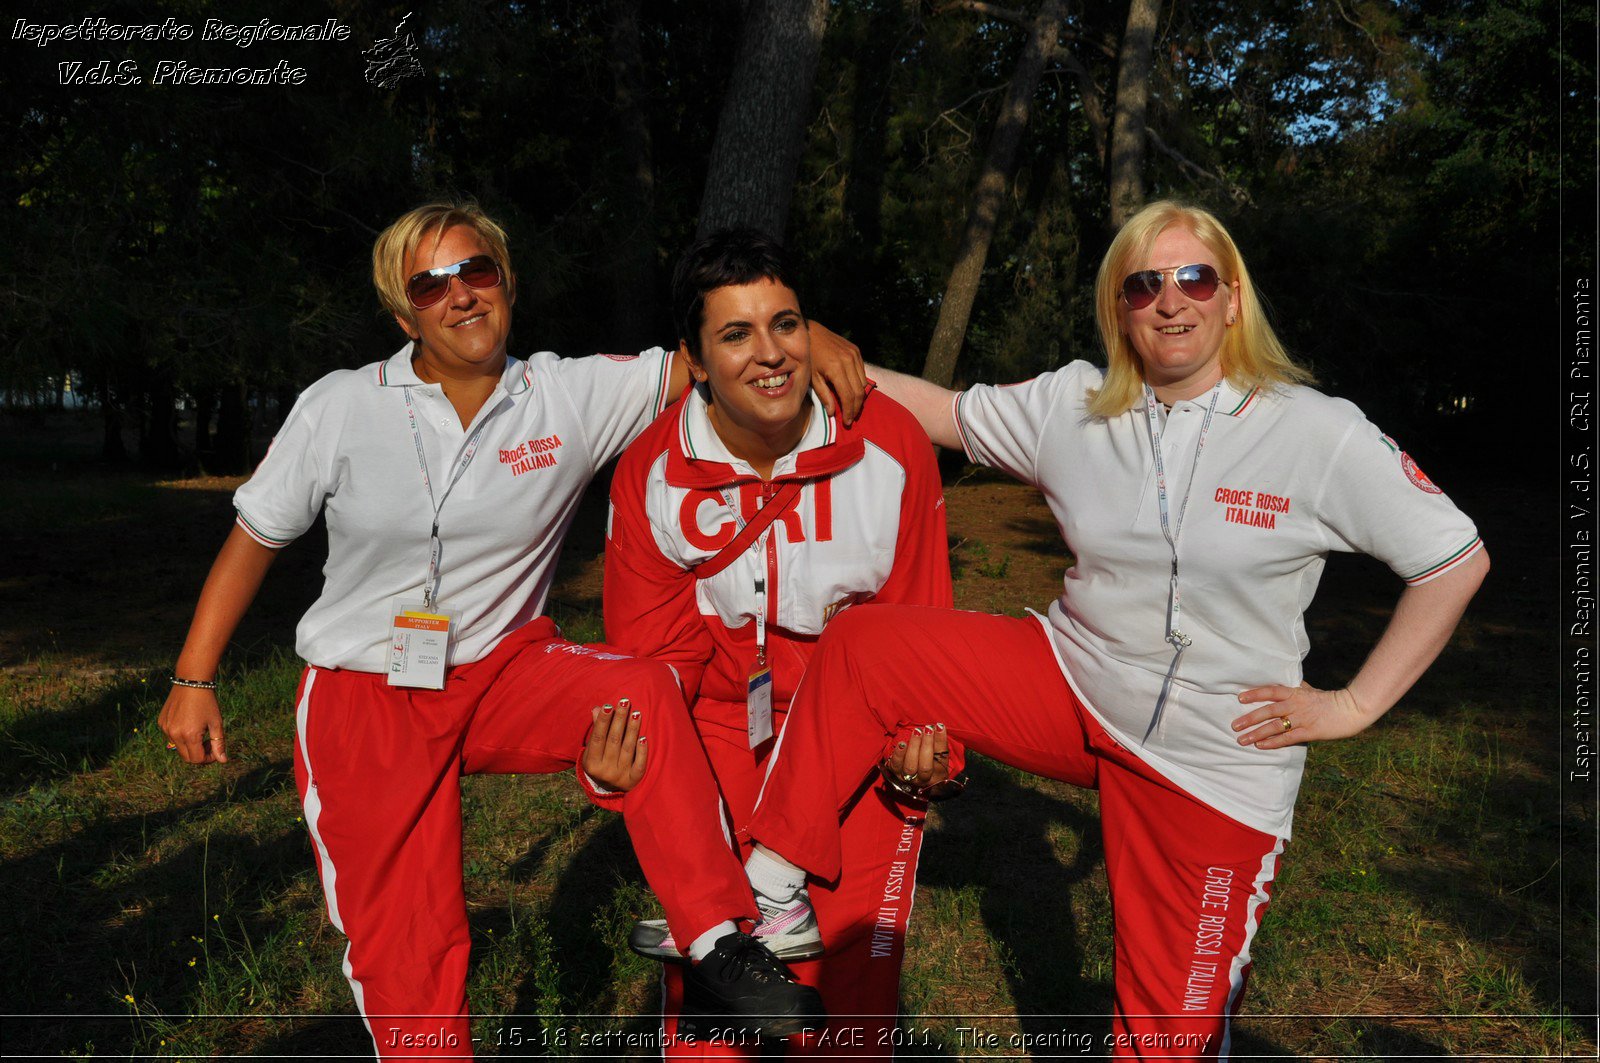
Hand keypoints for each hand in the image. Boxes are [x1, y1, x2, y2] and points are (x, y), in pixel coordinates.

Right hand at [158, 685, 228, 763]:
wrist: (191, 682)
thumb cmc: (207, 702)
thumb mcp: (216, 722)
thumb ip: (219, 743)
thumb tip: (223, 761)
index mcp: (189, 735)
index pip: (197, 760)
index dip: (208, 759)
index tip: (215, 751)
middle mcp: (174, 734)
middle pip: (186, 757)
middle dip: (199, 755)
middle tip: (209, 743)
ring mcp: (165, 729)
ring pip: (178, 748)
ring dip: (190, 746)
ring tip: (200, 732)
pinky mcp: (161, 723)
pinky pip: (171, 737)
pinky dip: (181, 736)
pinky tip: (189, 724)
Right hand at [582, 700, 646, 791]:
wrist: (610, 791)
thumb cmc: (601, 763)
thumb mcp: (593, 750)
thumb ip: (597, 730)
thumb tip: (598, 708)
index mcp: (592, 763)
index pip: (598, 738)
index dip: (603, 722)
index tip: (609, 705)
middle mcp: (605, 770)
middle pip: (613, 741)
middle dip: (619, 720)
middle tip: (625, 702)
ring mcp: (620, 776)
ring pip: (627, 749)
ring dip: (632, 730)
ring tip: (636, 713)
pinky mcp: (633, 780)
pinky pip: (639, 764)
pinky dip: (642, 751)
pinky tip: (644, 737)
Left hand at [806, 320, 867, 426]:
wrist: (810, 331)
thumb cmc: (808, 356)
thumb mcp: (812, 377)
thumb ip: (824, 395)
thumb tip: (832, 412)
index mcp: (836, 369)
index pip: (848, 396)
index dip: (849, 411)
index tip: (847, 422)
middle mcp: (848, 361)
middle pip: (859, 392)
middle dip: (856, 408)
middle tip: (851, 418)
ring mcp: (854, 354)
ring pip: (863, 383)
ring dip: (859, 397)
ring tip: (851, 407)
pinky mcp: (856, 351)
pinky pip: (862, 372)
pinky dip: (859, 384)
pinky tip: (851, 390)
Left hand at [885, 723, 949, 788]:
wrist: (911, 774)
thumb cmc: (927, 759)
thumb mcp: (936, 754)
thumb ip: (937, 744)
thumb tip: (938, 727)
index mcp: (939, 774)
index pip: (941, 758)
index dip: (941, 741)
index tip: (940, 727)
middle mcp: (924, 779)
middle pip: (925, 766)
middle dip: (927, 745)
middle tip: (927, 729)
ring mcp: (908, 778)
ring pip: (910, 766)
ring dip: (914, 747)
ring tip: (916, 732)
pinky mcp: (895, 774)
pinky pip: (896, 765)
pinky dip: (899, 754)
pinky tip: (902, 743)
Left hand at [1232, 682, 1372, 749]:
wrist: (1351, 709)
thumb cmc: (1329, 699)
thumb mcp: (1310, 690)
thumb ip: (1296, 688)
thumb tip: (1286, 683)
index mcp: (1295, 693)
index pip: (1271, 691)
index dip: (1255, 694)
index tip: (1239, 698)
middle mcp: (1296, 705)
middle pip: (1268, 711)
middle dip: (1249, 719)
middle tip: (1234, 726)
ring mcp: (1302, 719)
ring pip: (1275, 726)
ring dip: (1256, 733)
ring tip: (1242, 740)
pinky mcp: (1310, 732)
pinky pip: (1288, 738)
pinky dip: (1273, 742)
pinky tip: (1260, 746)